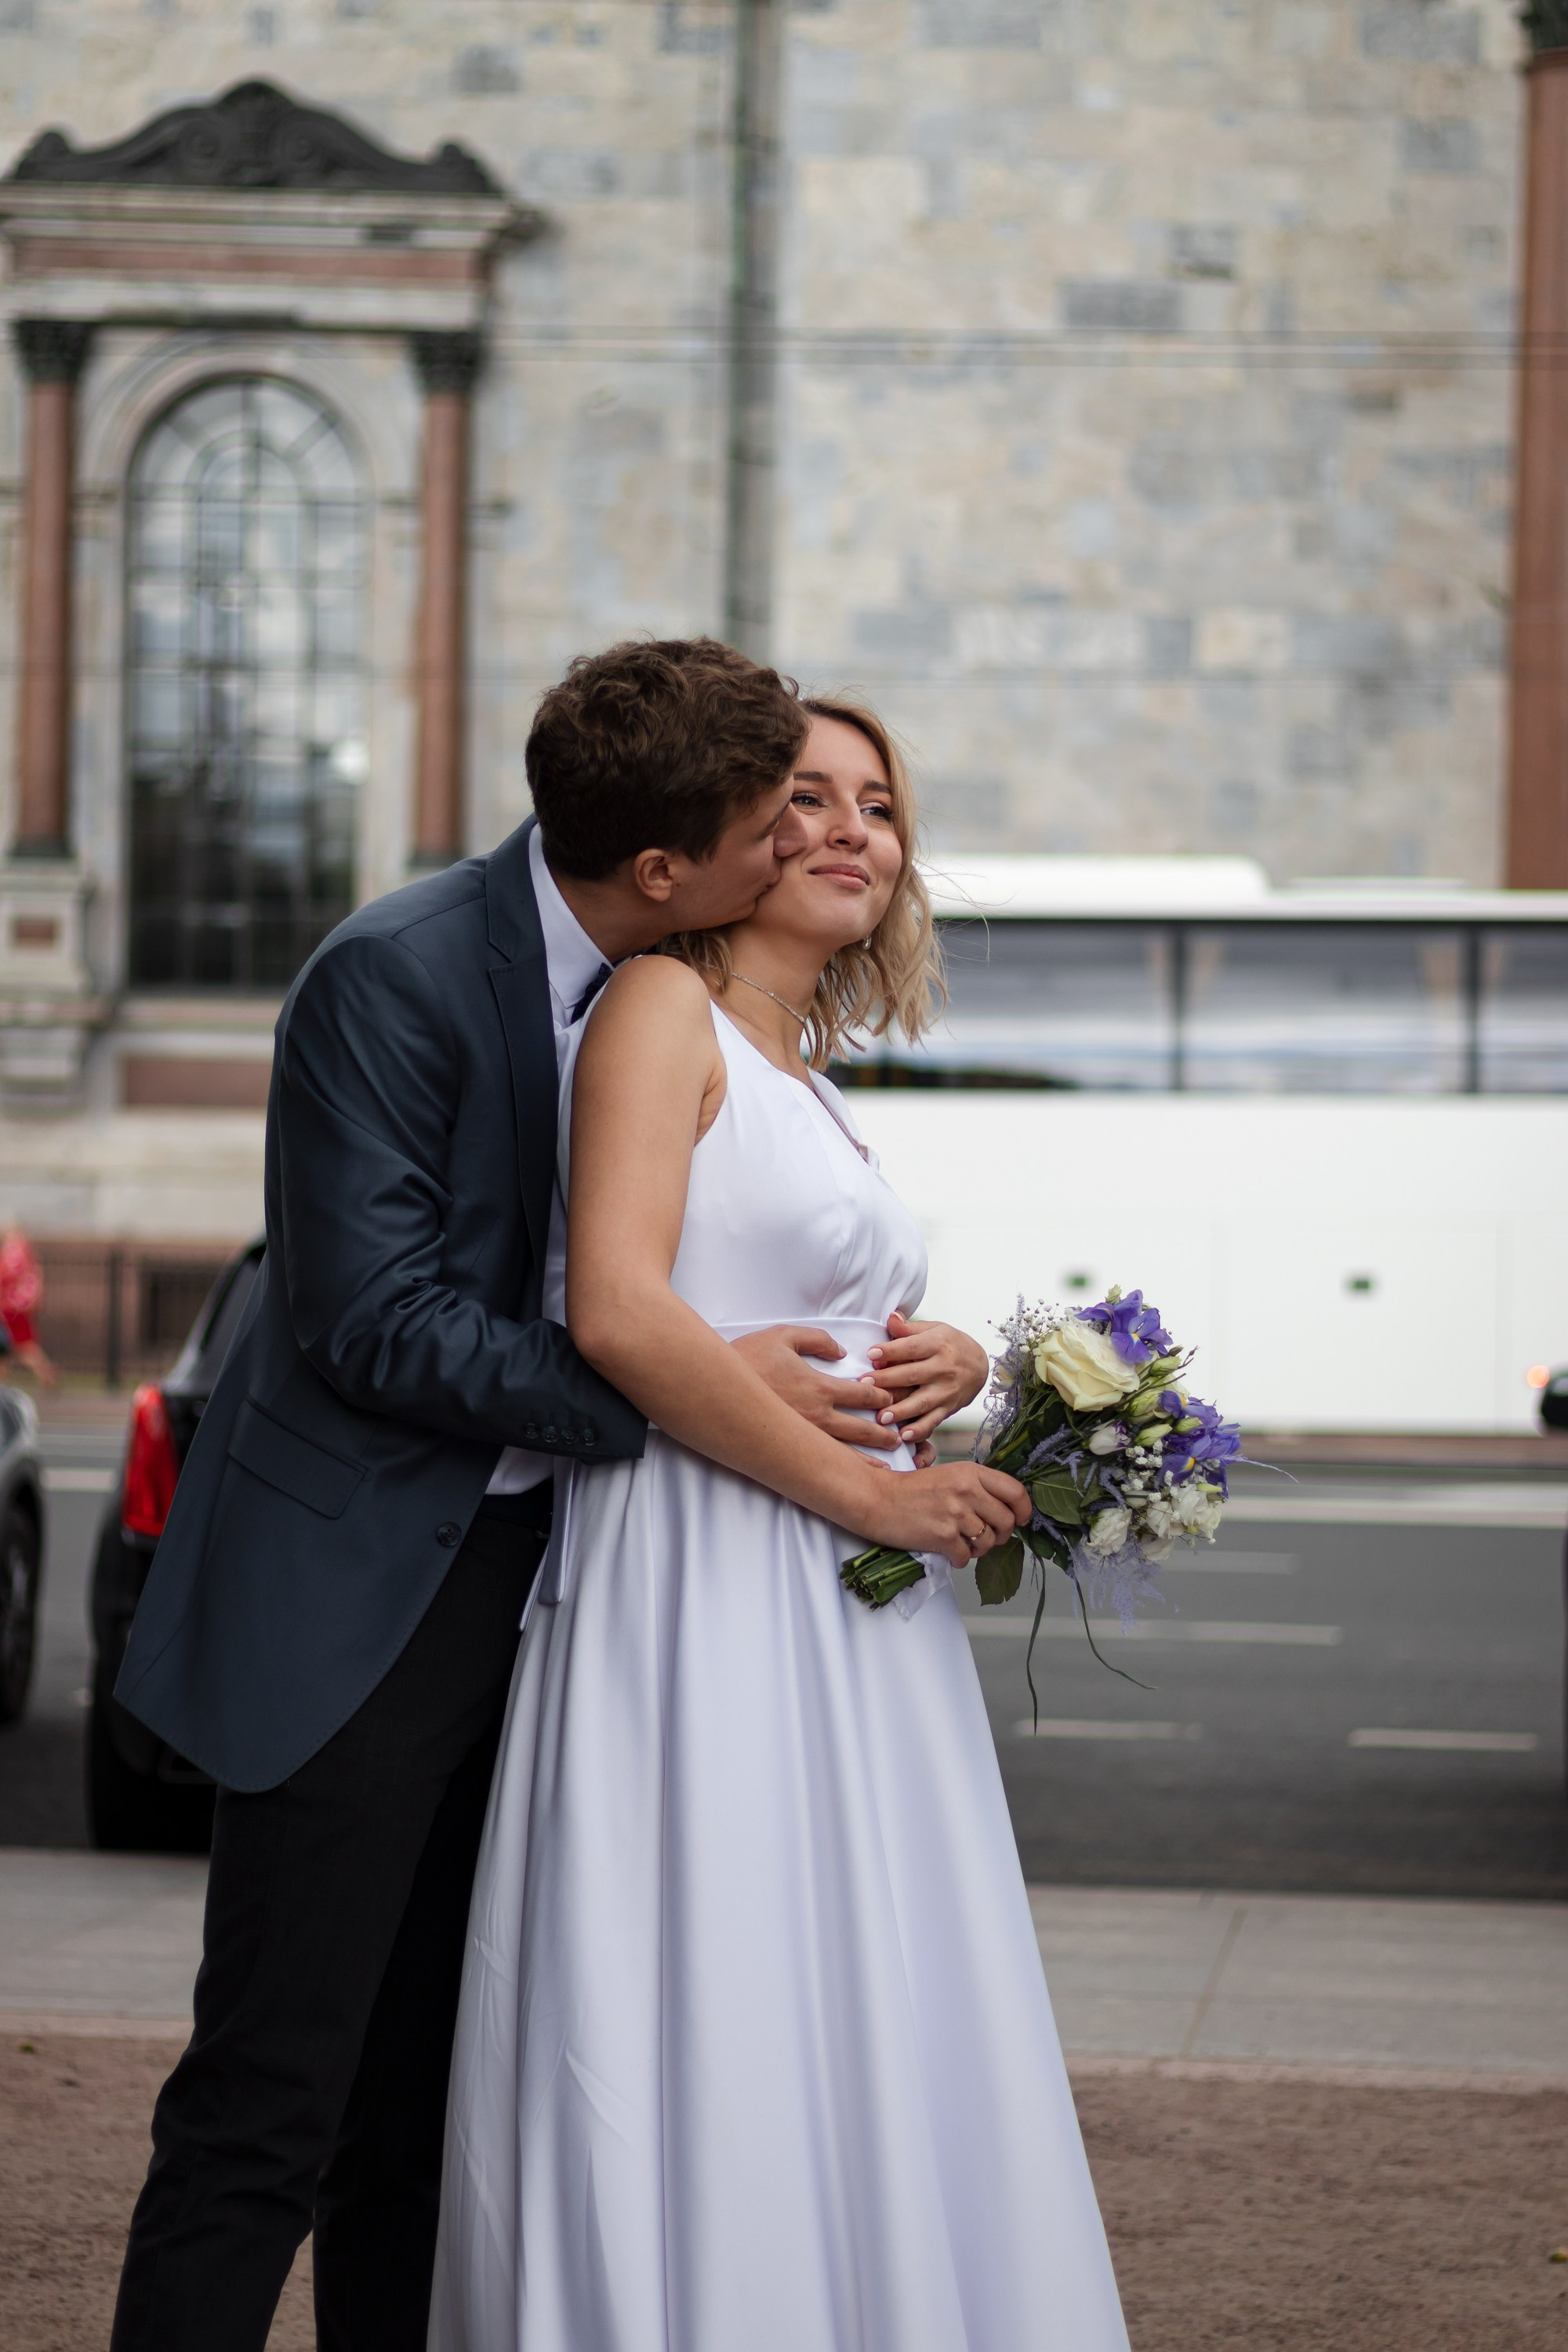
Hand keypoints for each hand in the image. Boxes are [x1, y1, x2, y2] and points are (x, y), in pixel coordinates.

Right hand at [730, 1325, 902, 1451]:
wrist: (715, 1387)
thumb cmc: (748, 1357)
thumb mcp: (784, 1335)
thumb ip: (818, 1339)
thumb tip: (841, 1351)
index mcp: (819, 1386)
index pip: (863, 1396)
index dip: (882, 1398)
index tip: (892, 1400)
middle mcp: (816, 1416)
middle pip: (860, 1428)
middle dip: (883, 1433)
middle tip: (899, 1437)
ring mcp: (802, 1435)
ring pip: (844, 1452)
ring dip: (867, 1458)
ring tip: (886, 1465)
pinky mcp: (787, 1447)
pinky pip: (819, 1460)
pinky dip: (839, 1468)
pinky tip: (848, 1476)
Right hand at [858, 1461, 1030, 1570]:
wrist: (877, 1499)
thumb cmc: (911, 1490)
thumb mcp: (950, 1476)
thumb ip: (977, 1489)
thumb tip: (1005, 1512)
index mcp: (971, 1473)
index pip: (1015, 1491)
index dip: (1024, 1510)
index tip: (1021, 1519)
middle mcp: (967, 1490)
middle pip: (1006, 1521)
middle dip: (1000, 1534)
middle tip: (986, 1536)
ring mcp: (956, 1514)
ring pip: (988, 1542)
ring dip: (978, 1549)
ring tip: (963, 1543)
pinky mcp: (943, 1536)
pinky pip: (966, 1558)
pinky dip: (959, 1560)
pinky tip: (949, 1552)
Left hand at [864, 1312, 989, 1445]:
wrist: (980, 1366)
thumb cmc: (949, 1344)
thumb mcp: (934, 1329)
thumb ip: (909, 1328)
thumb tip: (891, 1317)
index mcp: (938, 1344)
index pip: (912, 1347)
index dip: (891, 1350)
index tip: (871, 1354)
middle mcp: (943, 1368)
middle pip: (912, 1375)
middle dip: (888, 1380)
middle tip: (864, 1384)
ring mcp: (946, 1391)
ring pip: (921, 1402)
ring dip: (901, 1410)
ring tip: (880, 1416)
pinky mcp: (948, 1408)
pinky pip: (933, 1421)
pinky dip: (919, 1430)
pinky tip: (904, 1436)